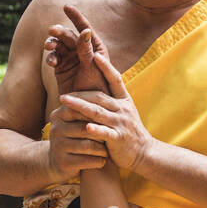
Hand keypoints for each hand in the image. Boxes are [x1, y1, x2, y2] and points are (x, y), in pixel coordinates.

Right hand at [45, 6, 112, 95]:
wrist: (89, 109)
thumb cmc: (98, 89)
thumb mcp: (93, 68)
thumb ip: (87, 50)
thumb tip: (85, 30)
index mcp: (94, 47)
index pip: (84, 28)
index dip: (76, 17)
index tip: (67, 7)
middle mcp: (82, 50)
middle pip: (68, 36)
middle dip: (60, 32)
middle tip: (52, 31)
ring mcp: (70, 58)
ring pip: (58, 45)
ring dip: (52, 44)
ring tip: (49, 46)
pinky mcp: (61, 68)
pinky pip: (53, 57)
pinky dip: (51, 58)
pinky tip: (51, 62)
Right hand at [47, 91, 109, 183]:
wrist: (60, 164)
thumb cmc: (76, 138)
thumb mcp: (77, 120)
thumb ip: (88, 104)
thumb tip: (104, 74)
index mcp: (60, 114)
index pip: (83, 109)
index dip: (100, 113)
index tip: (113, 118)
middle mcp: (56, 128)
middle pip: (86, 127)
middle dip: (102, 133)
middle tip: (114, 135)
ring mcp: (58, 146)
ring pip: (89, 145)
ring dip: (102, 149)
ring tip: (108, 150)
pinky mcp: (64, 163)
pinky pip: (87, 161)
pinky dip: (99, 161)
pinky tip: (103, 161)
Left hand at [59, 50, 152, 172]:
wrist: (144, 153)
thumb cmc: (128, 132)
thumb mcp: (123, 112)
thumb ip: (110, 101)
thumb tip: (94, 88)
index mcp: (124, 101)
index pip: (115, 80)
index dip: (106, 67)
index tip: (95, 54)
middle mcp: (123, 109)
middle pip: (99, 97)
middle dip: (79, 94)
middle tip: (62, 95)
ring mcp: (121, 123)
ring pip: (98, 112)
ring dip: (80, 107)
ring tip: (65, 103)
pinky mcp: (119, 138)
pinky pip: (106, 133)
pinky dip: (96, 130)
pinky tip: (86, 128)